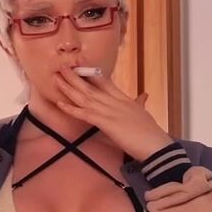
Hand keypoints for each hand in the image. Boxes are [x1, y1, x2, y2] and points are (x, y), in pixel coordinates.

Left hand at [48, 67, 173, 162]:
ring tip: (56, 78)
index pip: (105, 82)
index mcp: (124, 98)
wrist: (155, 144)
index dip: (91, 74)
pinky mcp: (105, 122)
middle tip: (62, 67)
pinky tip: (60, 103)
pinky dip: (71, 108)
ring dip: (69, 87)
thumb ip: (140, 103)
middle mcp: (114, 101)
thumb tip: (144, 95)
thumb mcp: (144, 113)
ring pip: (84, 96)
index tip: (79, 67)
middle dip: (75, 77)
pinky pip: (84, 113)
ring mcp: (109, 110)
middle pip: (91, 86)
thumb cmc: (151, 132)